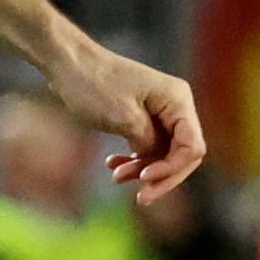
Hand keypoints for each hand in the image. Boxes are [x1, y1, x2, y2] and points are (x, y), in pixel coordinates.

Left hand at [48, 36, 206, 198]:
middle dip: (161, 175)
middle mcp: (175, 105)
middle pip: (182, 154)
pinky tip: (113, 165)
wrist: (66, 63)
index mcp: (177, 100)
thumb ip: (149, 143)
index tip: (144, 179)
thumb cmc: (93, 84)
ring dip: (143, 169)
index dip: (173, 169)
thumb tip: (157, 160)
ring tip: (116, 176)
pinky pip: (148, 146)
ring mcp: (159, 112)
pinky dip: (134, 159)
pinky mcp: (143, 117)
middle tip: (140, 196)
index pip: (192, 147)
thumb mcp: (124, 118)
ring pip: (163, 154)